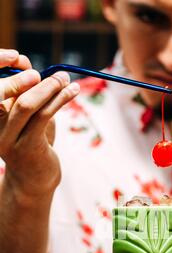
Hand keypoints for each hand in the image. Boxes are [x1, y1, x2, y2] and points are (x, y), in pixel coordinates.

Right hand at [0, 49, 79, 202]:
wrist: (33, 182)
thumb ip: (28, 96)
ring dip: (51, 88)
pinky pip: (44, 116)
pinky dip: (60, 100)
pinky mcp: (28, 147)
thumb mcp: (27, 120)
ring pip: (29, 104)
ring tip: (68, 80)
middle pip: (12, 93)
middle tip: (58, 72)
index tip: (25, 60)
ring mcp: (9, 139)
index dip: (12, 71)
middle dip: (35, 78)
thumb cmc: (32, 146)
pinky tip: (72, 92)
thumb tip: (33, 66)